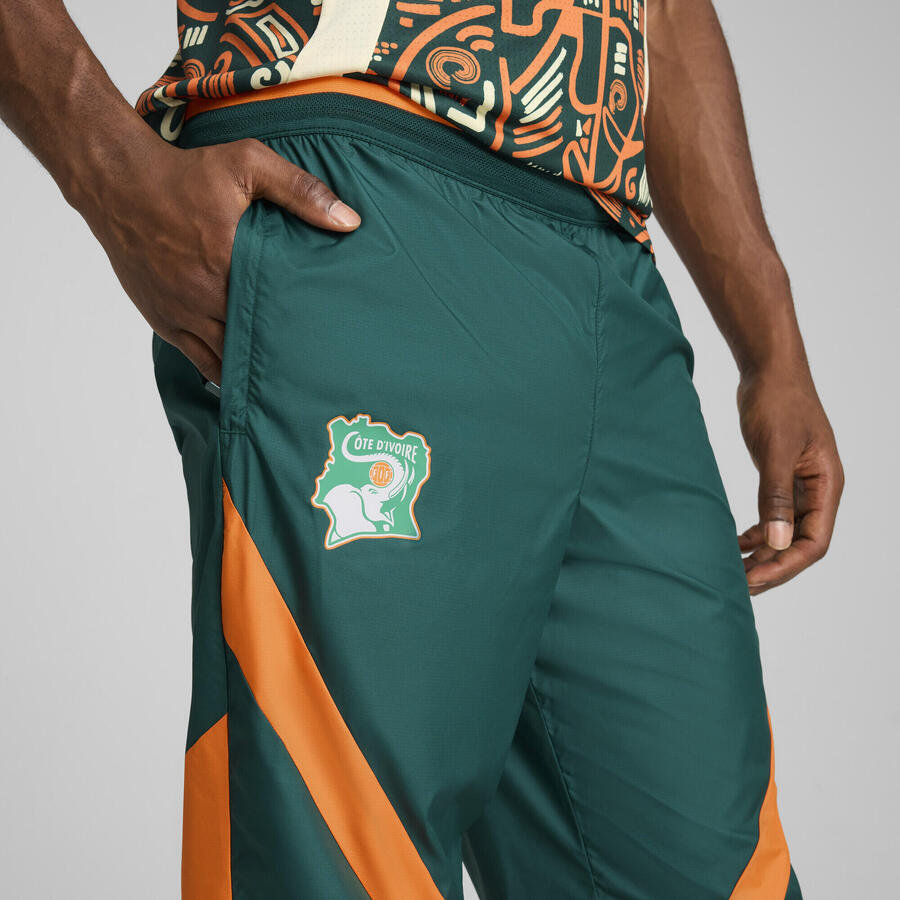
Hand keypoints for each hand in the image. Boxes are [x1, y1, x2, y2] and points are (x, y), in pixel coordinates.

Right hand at [77, 134, 360, 383]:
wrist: (116, 180)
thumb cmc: (184, 172)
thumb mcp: (248, 165)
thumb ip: (301, 191)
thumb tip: (349, 221)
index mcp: (229, 265)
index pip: (275, 315)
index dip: (300, 333)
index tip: (325, 343)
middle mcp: (203, 297)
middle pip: (251, 343)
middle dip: (279, 354)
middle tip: (311, 367)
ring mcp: (180, 313)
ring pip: (223, 360)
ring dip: (250, 366)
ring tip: (282, 376)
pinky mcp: (162, 319)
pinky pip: (196, 359)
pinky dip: (220, 369)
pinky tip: (242, 376)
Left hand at [736, 364, 843, 594]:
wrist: (769, 369)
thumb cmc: (778, 401)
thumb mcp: (775, 449)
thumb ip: (775, 496)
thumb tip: (775, 542)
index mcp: (826, 485)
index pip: (814, 542)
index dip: (784, 565)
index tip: (753, 580)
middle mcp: (818, 490)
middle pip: (799, 543)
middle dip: (771, 567)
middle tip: (736, 585)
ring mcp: (800, 484)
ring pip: (784, 532)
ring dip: (762, 554)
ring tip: (733, 571)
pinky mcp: (781, 477)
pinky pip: (773, 516)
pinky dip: (756, 533)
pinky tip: (736, 543)